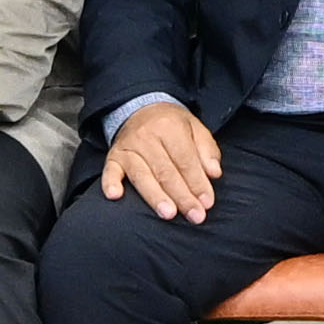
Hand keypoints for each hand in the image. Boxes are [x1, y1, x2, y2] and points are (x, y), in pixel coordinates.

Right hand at [99, 100, 221, 221]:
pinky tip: (115, 196)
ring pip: (142, 175)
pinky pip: (109, 171)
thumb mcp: (195, 128)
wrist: (140, 108)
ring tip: (168, 213)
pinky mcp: (113, 156)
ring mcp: (128, 147)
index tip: (207, 202)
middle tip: (195, 215)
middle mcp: (147, 137)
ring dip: (155, 197)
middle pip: (166, 171)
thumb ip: (207, 150)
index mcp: (170, 127)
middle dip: (182, 196)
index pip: (186, 160)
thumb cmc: (171, 124)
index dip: (197, 183)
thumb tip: (214, 173)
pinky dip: (110, 184)